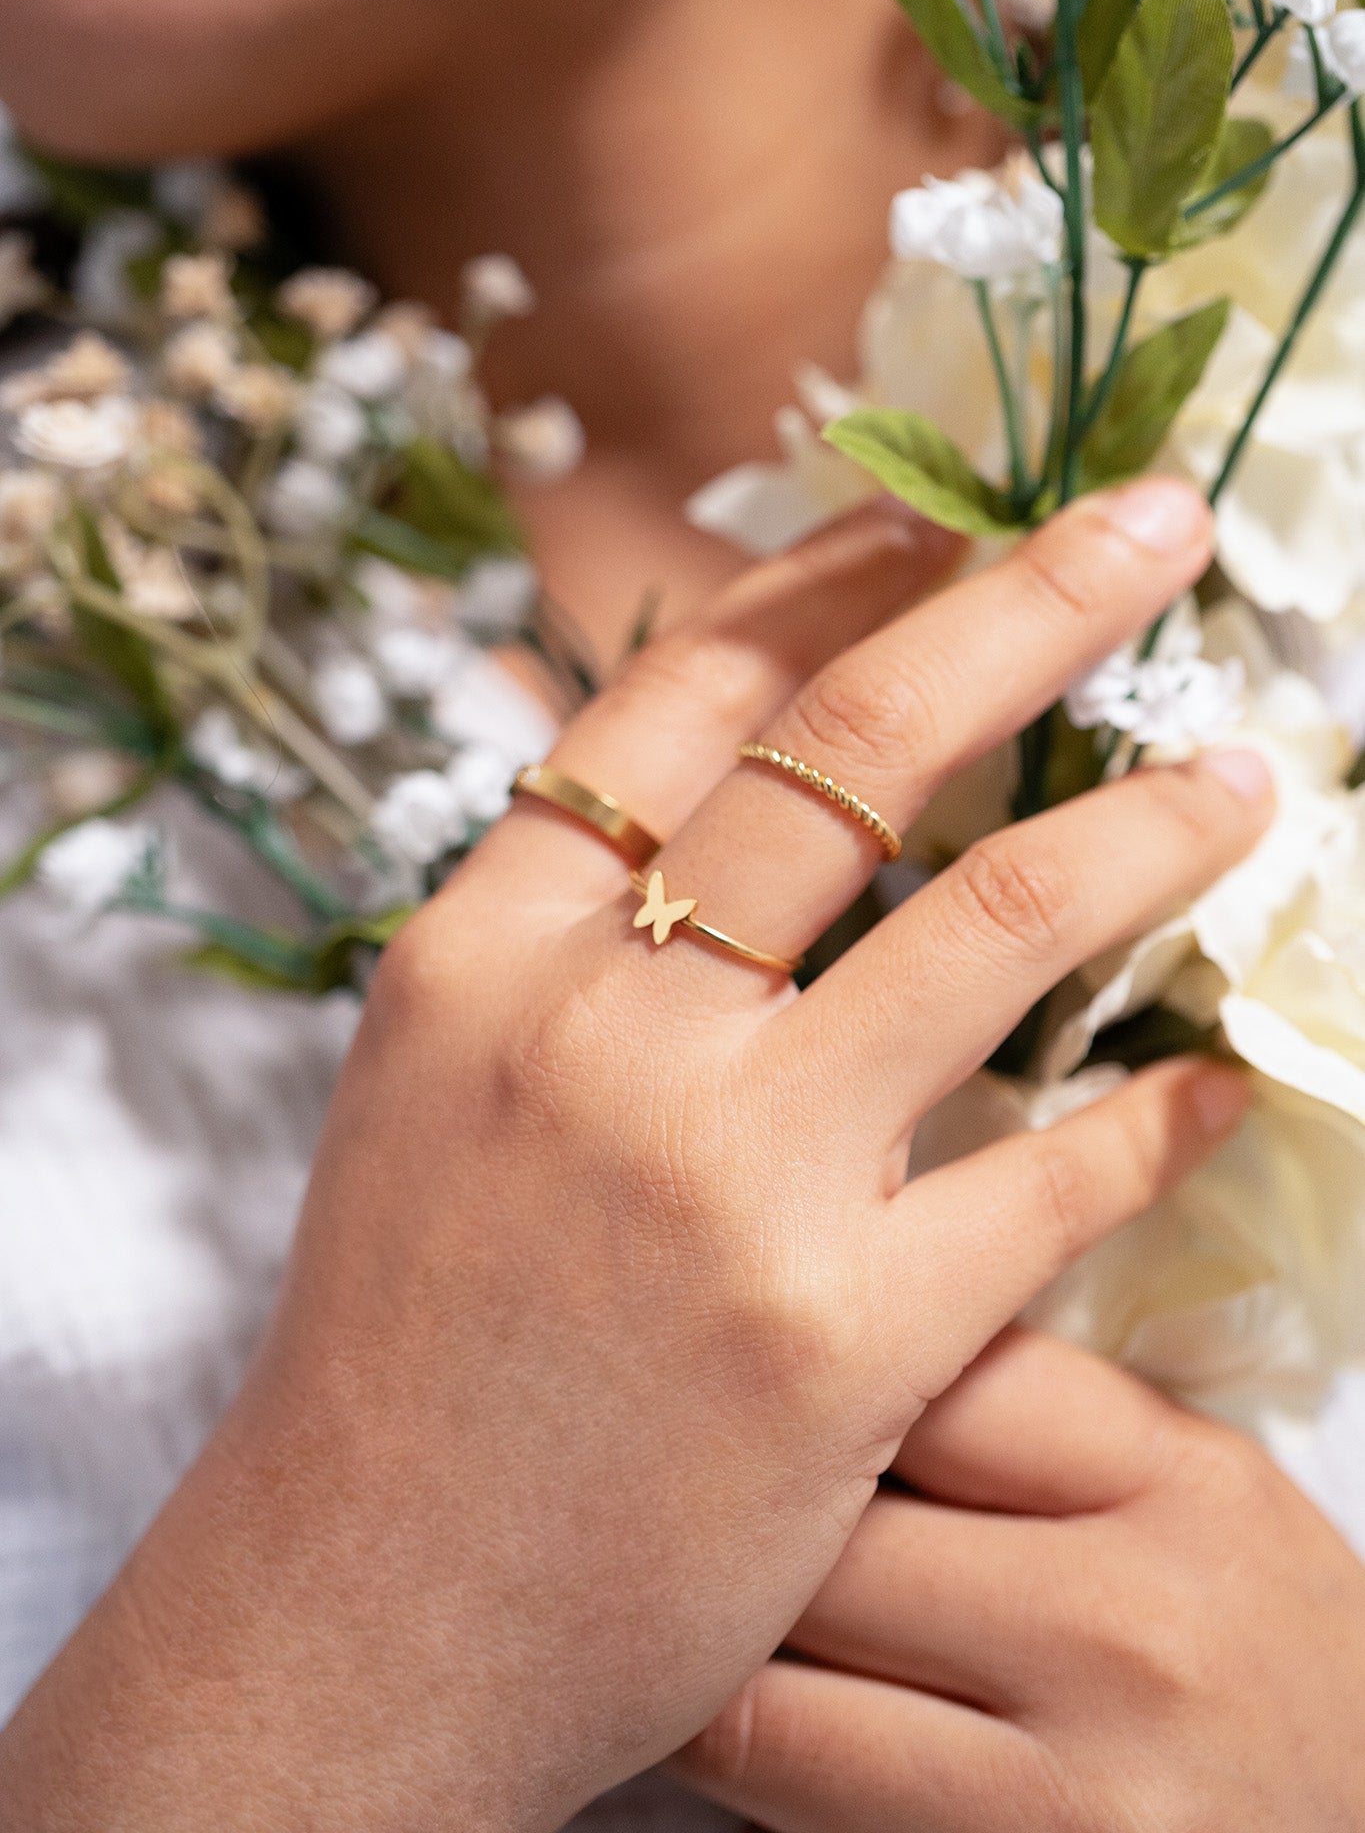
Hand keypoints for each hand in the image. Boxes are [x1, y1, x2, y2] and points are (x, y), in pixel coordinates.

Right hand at [1, 480, 1269, 1832]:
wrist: (366, 1605)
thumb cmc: (404, 1337)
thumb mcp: (433, 1086)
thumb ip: (564, 932)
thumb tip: (728, 781)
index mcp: (484, 950)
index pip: (677, 697)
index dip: (825, 582)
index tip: (931, 517)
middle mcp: (603, 1025)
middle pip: (851, 747)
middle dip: (1026, 603)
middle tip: (1149, 522)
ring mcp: (727, 1173)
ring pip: (992, 920)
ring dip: (1147, 828)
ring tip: (1242, 779)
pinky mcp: (839, 1335)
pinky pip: (1053, 1178)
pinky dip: (1155, 1112)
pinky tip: (1212, 1075)